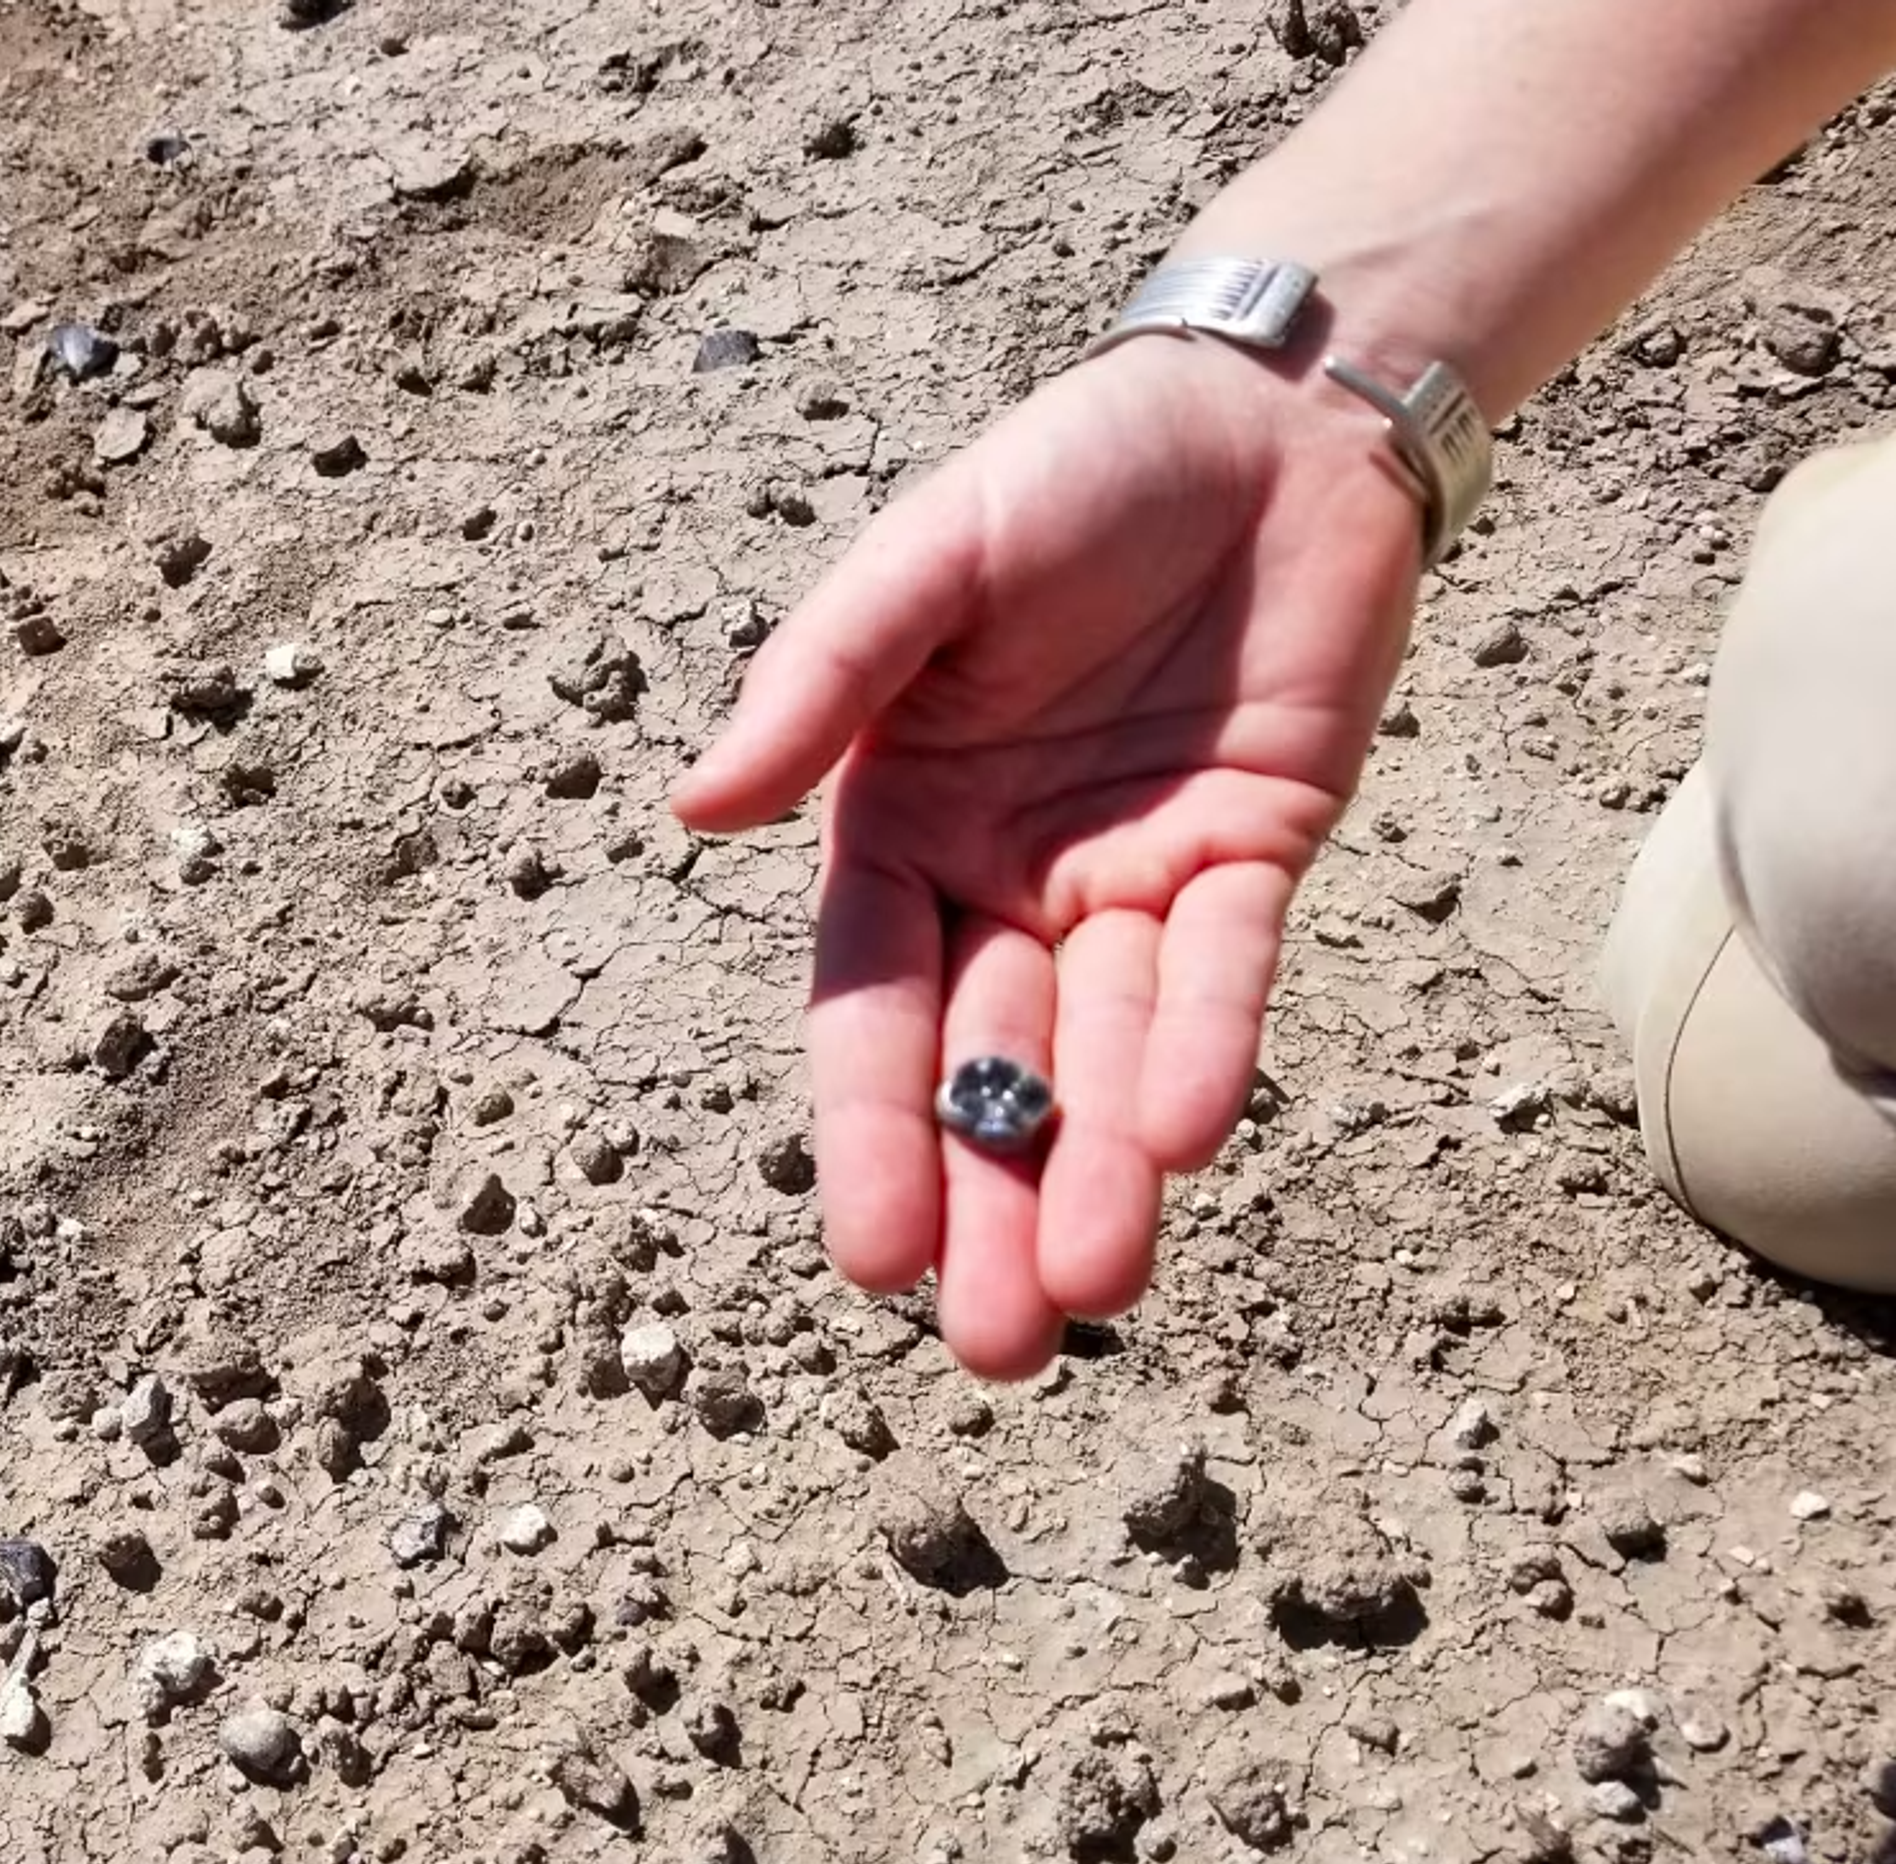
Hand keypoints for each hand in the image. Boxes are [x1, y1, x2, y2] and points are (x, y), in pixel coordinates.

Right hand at [672, 334, 1422, 1377]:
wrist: (1264, 418)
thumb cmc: (1072, 472)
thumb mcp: (926, 563)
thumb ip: (821, 682)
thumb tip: (697, 811)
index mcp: (907, 824)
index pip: (874, 1004)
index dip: (871, 1127)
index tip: (872, 1256)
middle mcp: (1013, 877)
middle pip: (992, 1064)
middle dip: (994, 1197)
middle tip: (999, 1347)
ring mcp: (1134, 879)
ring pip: (1111, 1049)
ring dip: (1103, 1164)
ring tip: (1091, 1290)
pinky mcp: (1253, 857)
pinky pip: (1224, 970)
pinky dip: (1204, 1046)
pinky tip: (1184, 1141)